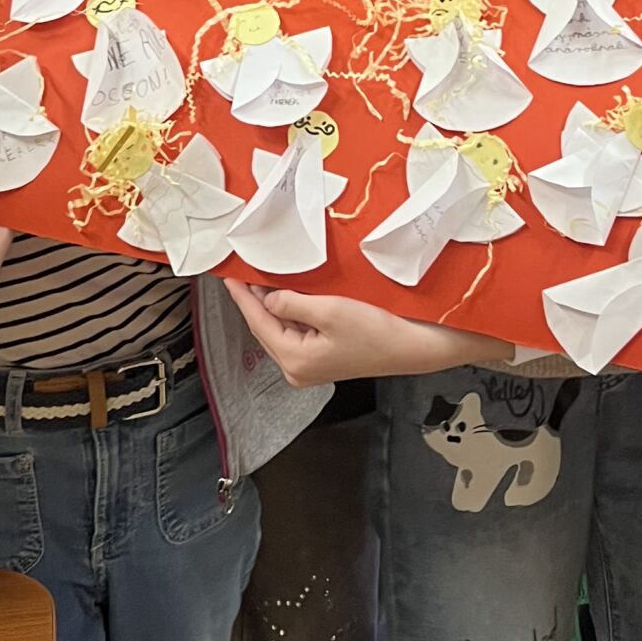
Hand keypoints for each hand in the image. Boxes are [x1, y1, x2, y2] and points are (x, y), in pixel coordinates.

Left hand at [224, 278, 512, 385]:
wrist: (413, 346)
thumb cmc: (375, 329)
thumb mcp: (327, 309)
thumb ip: (289, 302)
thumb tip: (266, 297)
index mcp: (294, 360)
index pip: (258, 322)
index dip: (242, 296)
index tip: (228, 275)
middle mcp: (297, 370)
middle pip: (266, 328)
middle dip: (255, 300)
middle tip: (242, 271)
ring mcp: (311, 367)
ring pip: (281, 330)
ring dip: (273, 306)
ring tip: (260, 279)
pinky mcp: (324, 359)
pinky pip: (297, 332)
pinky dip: (290, 313)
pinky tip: (287, 295)